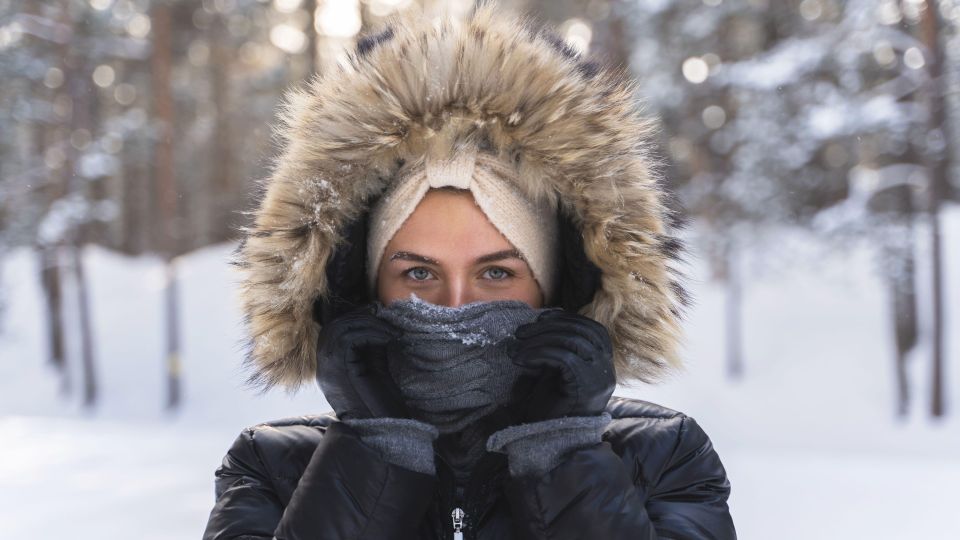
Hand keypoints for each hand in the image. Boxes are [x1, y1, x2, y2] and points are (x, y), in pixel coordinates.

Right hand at [315, 304, 407, 420]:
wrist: (384, 429)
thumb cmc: (383, 401)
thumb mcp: (373, 364)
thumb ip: (368, 342)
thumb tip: (374, 313)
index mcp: (329, 366)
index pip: (333, 329)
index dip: (356, 318)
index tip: (379, 319)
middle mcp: (323, 367)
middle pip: (334, 326)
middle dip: (363, 318)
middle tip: (387, 324)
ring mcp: (327, 368)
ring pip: (341, 328)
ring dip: (370, 325)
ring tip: (390, 333)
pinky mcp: (339, 370)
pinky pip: (350, 339)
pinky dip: (371, 333)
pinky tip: (388, 340)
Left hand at [504, 310, 615, 421]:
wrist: (554, 442)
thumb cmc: (553, 408)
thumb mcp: (557, 372)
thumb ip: (559, 349)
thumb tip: (542, 322)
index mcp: (603, 361)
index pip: (590, 328)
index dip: (564, 319)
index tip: (539, 320)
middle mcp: (606, 367)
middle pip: (578, 331)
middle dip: (545, 327)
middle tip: (519, 333)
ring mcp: (600, 376)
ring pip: (570, 341)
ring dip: (538, 340)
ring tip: (515, 348)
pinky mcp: (587, 385)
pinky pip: (563, 357)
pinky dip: (538, 353)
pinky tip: (521, 360)